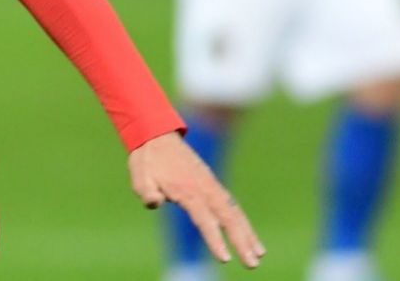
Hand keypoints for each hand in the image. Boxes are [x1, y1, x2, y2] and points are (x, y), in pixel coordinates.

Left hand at [129, 131, 264, 268]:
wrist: (156, 136)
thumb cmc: (147, 160)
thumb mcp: (139, 175)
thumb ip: (147, 191)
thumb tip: (154, 203)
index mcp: (187, 190)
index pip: (204, 219)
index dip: (215, 239)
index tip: (225, 258)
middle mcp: (204, 188)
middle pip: (227, 218)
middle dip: (242, 241)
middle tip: (253, 263)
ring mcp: (211, 185)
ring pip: (234, 211)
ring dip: (248, 233)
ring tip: (259, 254)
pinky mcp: (213, 184)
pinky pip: (231, 205)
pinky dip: (242, 221)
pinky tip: (249, 235)